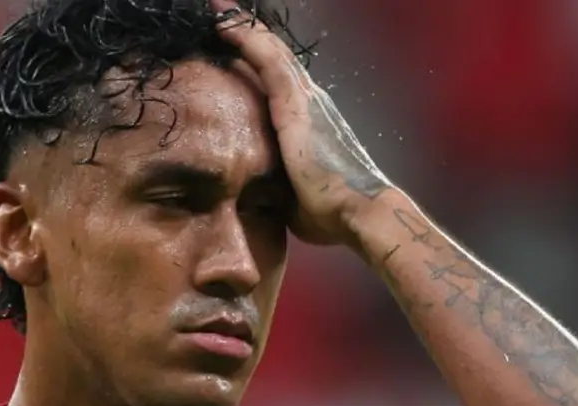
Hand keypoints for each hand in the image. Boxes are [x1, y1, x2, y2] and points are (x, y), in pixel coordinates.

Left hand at [212, 0, 398, 246]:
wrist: (359, 213)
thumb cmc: (331, 212)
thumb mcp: (294, 192)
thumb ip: (277, 181)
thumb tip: (259, 193)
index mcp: (309, 122)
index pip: (278, 82)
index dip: (256, 59)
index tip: (232, 46)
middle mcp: (311, 102)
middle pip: (274, 59)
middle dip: (248, 34)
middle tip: (222, 13)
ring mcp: (305, 100)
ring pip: (270, 52)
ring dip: (243, 28)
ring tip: (218, 9)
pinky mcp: (295, 105)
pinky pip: (267, 61)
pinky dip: (247, 39)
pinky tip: (225, 23)